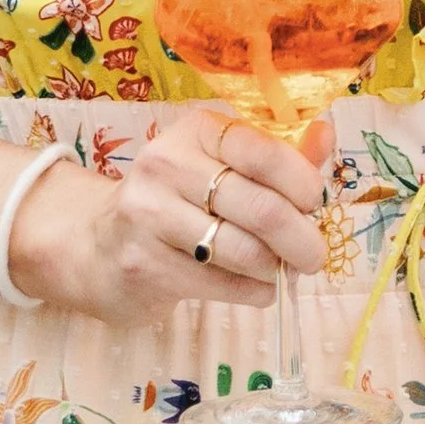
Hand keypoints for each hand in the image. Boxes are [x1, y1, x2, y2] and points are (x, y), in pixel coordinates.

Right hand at [8, 103, 328, 326]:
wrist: (96, 246)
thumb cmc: (175, 203)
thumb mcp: (221, 166)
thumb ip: (280, 154)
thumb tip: (328, 133)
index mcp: (196, 131)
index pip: (265, 153)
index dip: (304, 184)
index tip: (315, 204)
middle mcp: (166, 165)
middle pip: (262, 209)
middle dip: (303, 239)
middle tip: (314, 255)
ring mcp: (149, 216)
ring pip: (245, 252)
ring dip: (275, 268)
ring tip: (278, 270)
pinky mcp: (144, 265)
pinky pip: (223, 285)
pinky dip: (254, 292)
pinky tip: (255, 287)